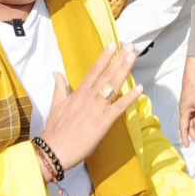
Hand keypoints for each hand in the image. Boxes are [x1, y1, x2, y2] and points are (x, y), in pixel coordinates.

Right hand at [38, 44, 142, 171]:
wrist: (54, 150)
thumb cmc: (55, 131)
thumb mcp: (56, 105)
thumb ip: (59, 88)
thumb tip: (56, 72)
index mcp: (79, 93)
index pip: (94, 71)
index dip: (104, 57)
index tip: (113, 45)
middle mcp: (89, 97)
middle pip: (106, 74)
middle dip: (119, 59)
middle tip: (130, 46)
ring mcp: (96, 108)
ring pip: (112, 86)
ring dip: (124, 71)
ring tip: (133, 57)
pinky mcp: (103, 122)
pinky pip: (119, 107)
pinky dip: (129, 98)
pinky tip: (139, 89)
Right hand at [179, 57, 194, 145]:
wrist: (193, 75)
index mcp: (184, 112)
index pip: (183, 128)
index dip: (185, 137)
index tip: (188, 146)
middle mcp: (185, 111)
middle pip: (189, 126)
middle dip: (194, 135)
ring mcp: (189, 107)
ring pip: (192, 121)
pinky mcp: (193, 103)